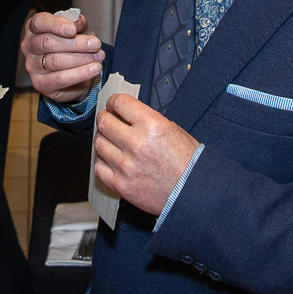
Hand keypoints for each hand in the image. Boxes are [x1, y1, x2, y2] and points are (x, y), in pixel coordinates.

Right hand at [21, 11, 102, 103]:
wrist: (77, 72)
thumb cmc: (73, 47)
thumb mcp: (78, 30)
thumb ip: (77, 23)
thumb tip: (77, 22)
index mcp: (34, 28)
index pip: (39, 22)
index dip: (56, 24)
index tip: (73, 29)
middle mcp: (29, 46)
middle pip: (48, 43)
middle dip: (76, 43)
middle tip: (95, 44)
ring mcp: (32, 66)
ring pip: (56, 61)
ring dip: (81, 58)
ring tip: (98, 56)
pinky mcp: (40, 84)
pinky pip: (60, 79)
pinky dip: (79, 74)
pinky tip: (93, 69)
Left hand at [93, 94, 199, 214]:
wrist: (194, 192)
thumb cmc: (188, 162)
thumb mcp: (174, 130)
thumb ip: (148, 120)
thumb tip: (127, 115)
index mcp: (152, 126)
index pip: (119, 103)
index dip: (113, 102)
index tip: (113, 105)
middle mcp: (136, 144)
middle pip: (104, 122)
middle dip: (105, 117)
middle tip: (108, 119)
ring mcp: (126, 166)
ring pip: (99, 144)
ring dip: (103, 139)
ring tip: (111, 140)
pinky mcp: (121, 184)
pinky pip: (99, 167)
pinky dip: (102, 161)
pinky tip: (111, 159)